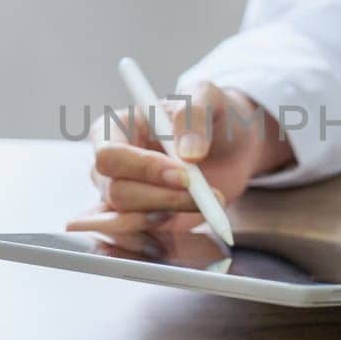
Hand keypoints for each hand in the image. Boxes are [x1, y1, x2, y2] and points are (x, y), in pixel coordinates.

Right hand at [67, 80, 293, 235]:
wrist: (230, 146)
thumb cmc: (210, 116)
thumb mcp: (208, 98)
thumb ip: (194, 114)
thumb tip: (188, 152)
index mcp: (115, 128)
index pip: (110, 156)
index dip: (144, 169)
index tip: (184, 175)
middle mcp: (110, 166)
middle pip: (118, 192)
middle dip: (162, 198)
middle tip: (204, 196)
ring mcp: (121, 196)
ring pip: (125, 219)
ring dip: (164, 217)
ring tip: (200, 207)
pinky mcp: (138, 220)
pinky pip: (129, 239)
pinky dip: (150, 241)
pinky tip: (176, 235)